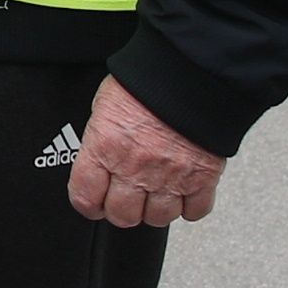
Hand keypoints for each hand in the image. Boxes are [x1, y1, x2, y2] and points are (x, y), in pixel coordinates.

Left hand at [65, 76, 224, 228]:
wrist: (190, 69)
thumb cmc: (147, 80)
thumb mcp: (105, 105)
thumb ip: (100, 138)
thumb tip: (98, 157)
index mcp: (104, 148)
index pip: (84, 197)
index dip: (87, 203)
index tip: (92, 202)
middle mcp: (135, 167)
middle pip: (123, 216)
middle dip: (121, 210)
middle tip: (125, 198)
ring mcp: (170, 176)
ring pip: (158, 218)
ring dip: (155, 209)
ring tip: (155, 194)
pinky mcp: (202, 177)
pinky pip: (195, 211)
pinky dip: (189, 207)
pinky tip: (183, 193)